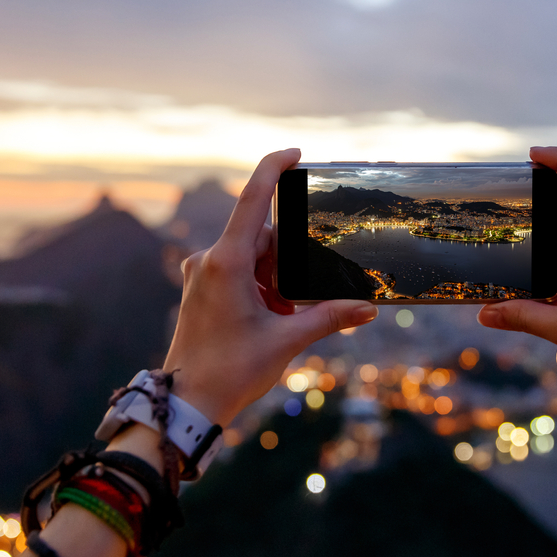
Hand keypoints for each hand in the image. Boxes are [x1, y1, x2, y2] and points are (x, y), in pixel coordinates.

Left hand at [164, 148, 378, 424]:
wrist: (188, 402)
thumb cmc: (231, 371)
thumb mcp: (286, 340)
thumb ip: (328, 317)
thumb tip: (368, 309)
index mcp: (226, 262)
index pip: (252, 199)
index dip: (273, 168)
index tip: (295, 154)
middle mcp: (209, 260)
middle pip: (261, 238)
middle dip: (288, 260)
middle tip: (296, 299)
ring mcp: (201, 274)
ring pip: (251, 257)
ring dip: (274, 278)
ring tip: (281, 317)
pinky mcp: (201, 289)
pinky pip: (237, 272)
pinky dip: (260, 287)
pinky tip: (269, 317)